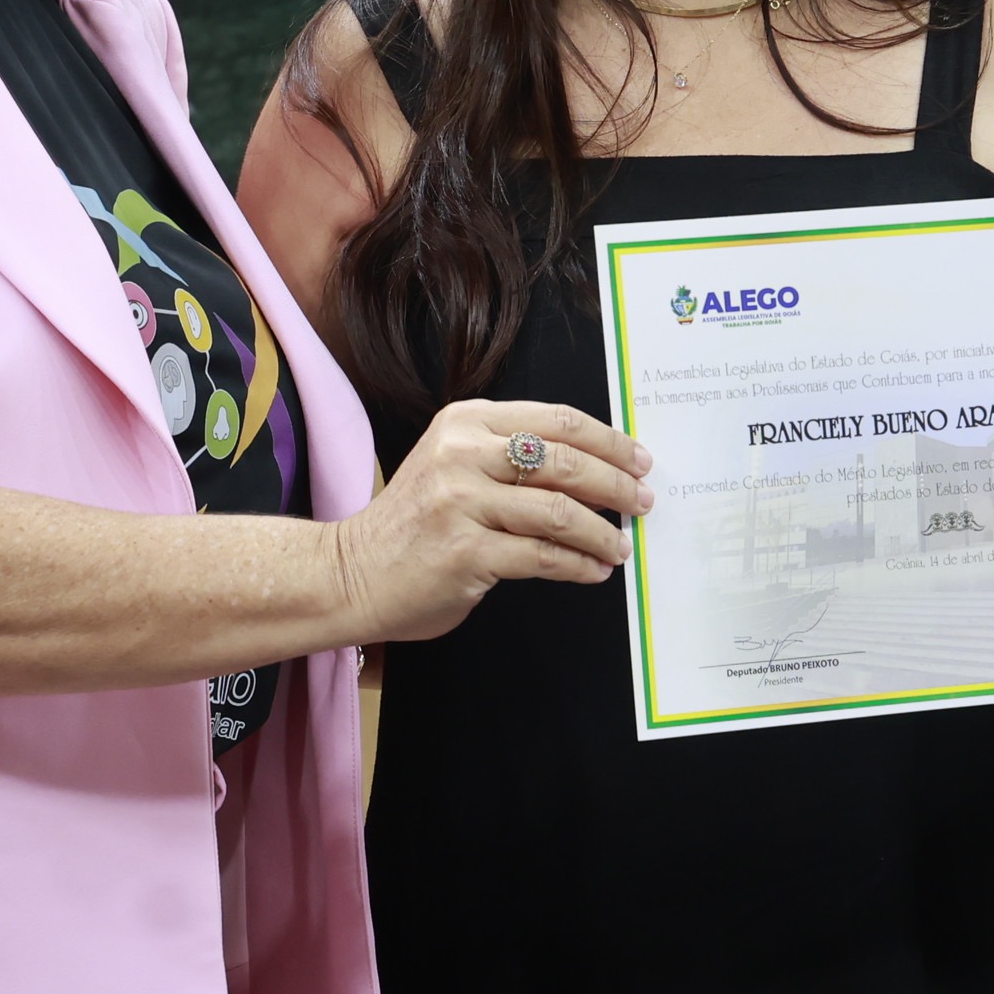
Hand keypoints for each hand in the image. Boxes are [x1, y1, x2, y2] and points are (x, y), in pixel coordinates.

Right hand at [332, 399, 650, 642]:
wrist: (351, 573)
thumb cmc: (414, 523)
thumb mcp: (453, 464)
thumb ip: (510, 456)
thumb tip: (594, 469)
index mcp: (465, 421)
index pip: (557, 420)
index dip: (608, 441)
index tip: (637, 459)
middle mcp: (462, 454)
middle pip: (565, 460)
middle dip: (616, 484)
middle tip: (642, 501)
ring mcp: (461, 503)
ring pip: (560, 511)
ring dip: (602, 532)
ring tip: (619, 544)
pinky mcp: (465, 553)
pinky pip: (543, 557)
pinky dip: (578, 564)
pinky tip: (593, 569)